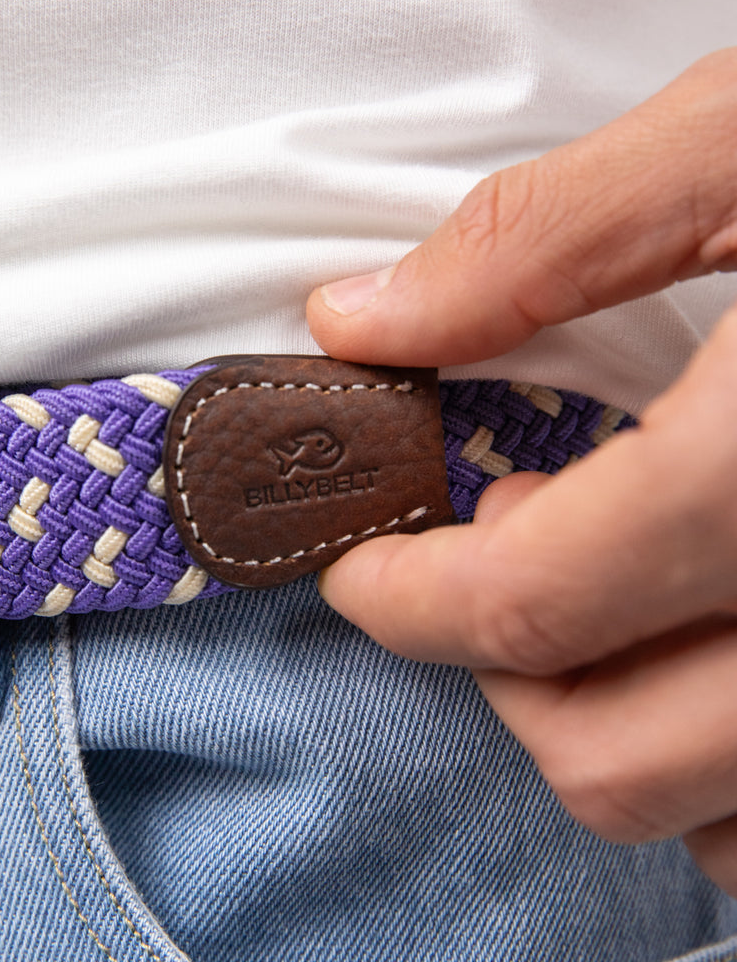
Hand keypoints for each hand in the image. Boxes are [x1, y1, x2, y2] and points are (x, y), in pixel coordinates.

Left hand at [306, 49, 736, 892]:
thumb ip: (543, 240)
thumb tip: (362, 319)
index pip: (536, 603)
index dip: (408, 599)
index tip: (361, 570)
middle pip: (612, 756)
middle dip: (505, 670)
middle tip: (494, 563)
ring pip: (711, 821)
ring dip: (619, 728)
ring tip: (614, 600)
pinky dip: (723, 768)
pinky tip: (712, 649)